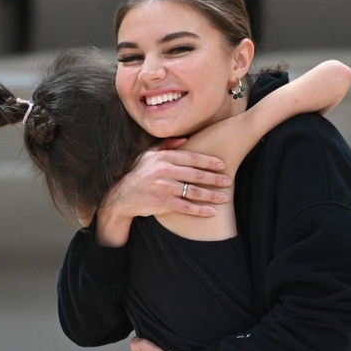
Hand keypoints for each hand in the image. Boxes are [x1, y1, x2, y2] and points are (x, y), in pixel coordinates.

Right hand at [104, 138, 231, 218]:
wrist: (122, 196)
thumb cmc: (139, 174)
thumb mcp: (149, 156)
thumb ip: (167, 146)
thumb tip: (185, 139)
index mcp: (164, 158)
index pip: (191, 158)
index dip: (208, 161)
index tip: (222, 165)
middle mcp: (165, 171)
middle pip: (196, 174)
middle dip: (214, 178)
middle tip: (228, 181)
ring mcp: (164, 187)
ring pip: (193, 191)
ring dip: (211, 195)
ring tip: (223, 197)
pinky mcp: (163, 203)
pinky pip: (185, 207)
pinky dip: (200, 210)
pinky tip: (211, 211)